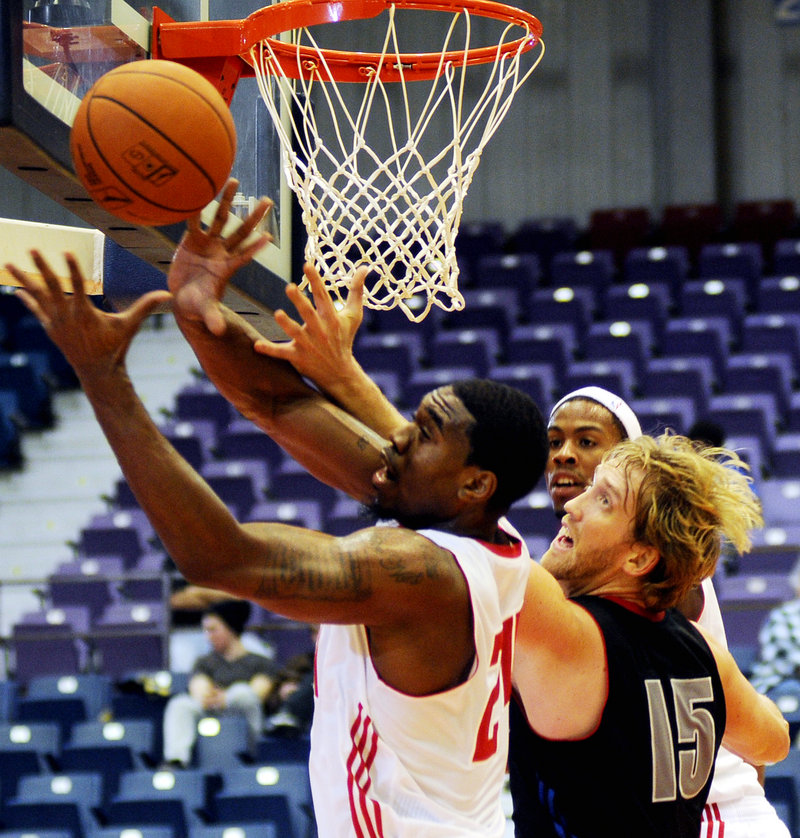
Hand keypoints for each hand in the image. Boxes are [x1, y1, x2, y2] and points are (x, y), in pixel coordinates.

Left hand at [6, 250, 169, 381]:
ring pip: (37, 295)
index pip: (78, 284)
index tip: (66, 251)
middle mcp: (66, 315)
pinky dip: (27, 299)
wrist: (97, 371)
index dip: (72, 267)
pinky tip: (17, 289)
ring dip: (24, 279)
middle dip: (41, 267)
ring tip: (10, 263)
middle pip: (51, 286)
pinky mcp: (51, 328)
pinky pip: (35, 310)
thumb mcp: (130, 326)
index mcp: (85, 312)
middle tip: (33, 249)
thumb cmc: (115, 347)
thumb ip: (145, 307)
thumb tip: (167, 295)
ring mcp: (56, 322)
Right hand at [169, 178, 271, 335]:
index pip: (245, 255)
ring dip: (228, 201)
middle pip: (241, 231)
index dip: (255, 247)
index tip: (270, 237)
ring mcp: (209, 245)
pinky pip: (195, 221)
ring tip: (235, 181)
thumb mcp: (205, 311)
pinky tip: (199, 189)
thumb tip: (218, 331)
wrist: (183, 298)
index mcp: (227, 268)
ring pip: (221, 219)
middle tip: (269, 201)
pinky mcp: (192, 241)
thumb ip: (213, 317)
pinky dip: (196, 209)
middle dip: (254, 217)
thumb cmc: (197, 305)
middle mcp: (222, 253)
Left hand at [254, 263, 366, 388]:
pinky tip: (257, 345)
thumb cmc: (344, 338)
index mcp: (331, 318)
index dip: (315, 281)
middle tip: (290, 287)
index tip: (307, 265)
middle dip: (299, 301)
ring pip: (295, 333)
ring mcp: (308, 344)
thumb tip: (364, 267)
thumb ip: (356, 291)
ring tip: (278, 313)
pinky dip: (269, 350)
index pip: (322, 296)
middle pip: (308, 313)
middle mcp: (320, 330)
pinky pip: (281, 353)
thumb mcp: (353, 315)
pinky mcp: (298, 357)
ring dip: (286, 324)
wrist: (340, 373)